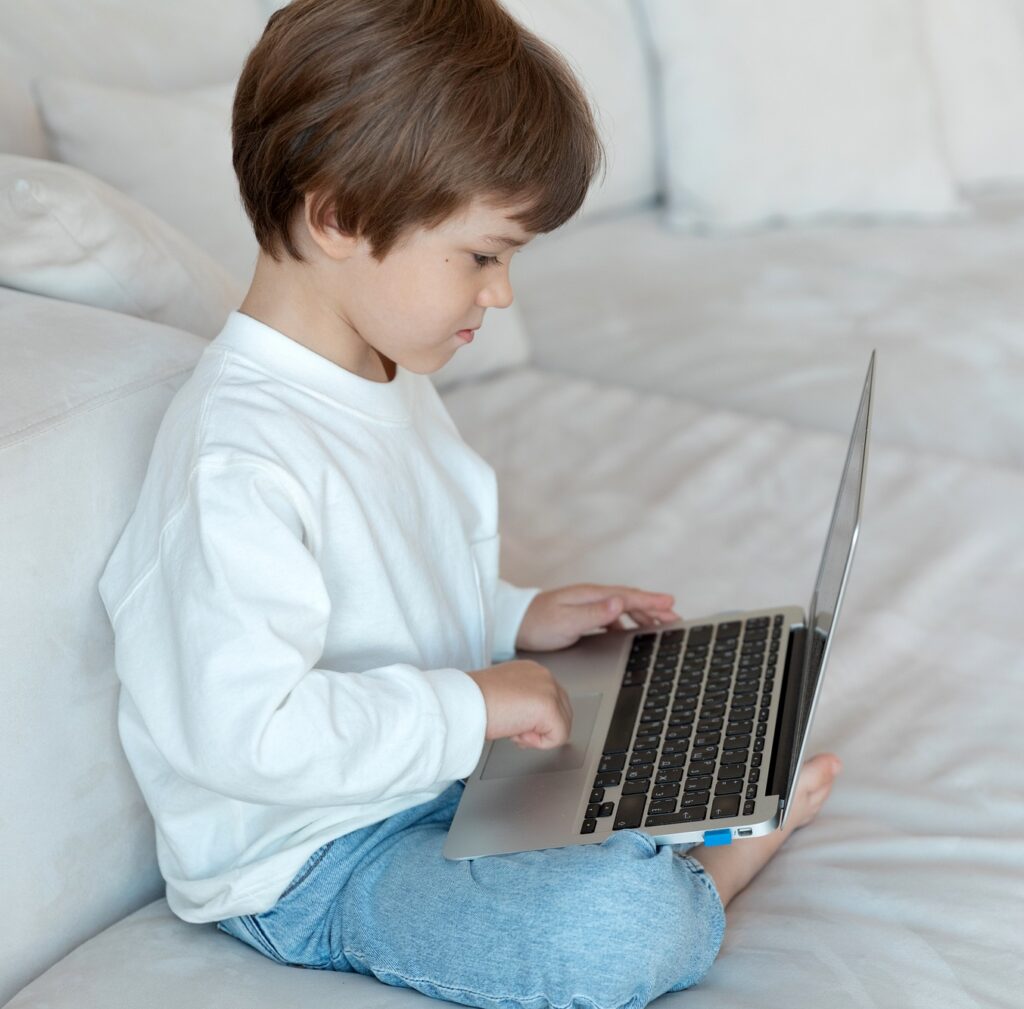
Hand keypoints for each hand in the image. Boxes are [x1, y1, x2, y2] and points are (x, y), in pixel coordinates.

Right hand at [467, 660, 572, 748]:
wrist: (464, 702)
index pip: (552, 701)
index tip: (513, 722)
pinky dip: (538, 743)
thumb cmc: (474, 700)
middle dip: (540, 728)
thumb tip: (531, 719)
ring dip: (537, 735)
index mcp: (532, 671)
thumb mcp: (503, 695)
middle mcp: (544, 676)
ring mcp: (549, 690)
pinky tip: (516, 733)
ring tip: (512, 729)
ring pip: (562, 726)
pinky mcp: (549, 707)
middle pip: (562, 713)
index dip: (535, 720)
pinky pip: (559, 737)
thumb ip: (522, 700)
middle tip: (512, 728)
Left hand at [515, 583, 682, 651]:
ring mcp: (587, 605)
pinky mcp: (582, 614)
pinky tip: (630, 631)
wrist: (514, 624)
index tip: (672, 604)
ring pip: (622, 608)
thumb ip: (594, 614)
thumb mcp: (567, 622)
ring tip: (659, 625)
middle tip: (675, 618)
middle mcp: (592, 597)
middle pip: (630, 601)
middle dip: (654, 608)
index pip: (629, 597)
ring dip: (642, 615)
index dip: (652, 602)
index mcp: (591, 596)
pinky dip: (626, 622)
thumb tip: (620, 603)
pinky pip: (612, 616)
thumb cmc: (538, 624)